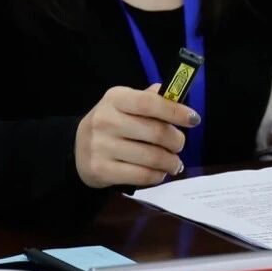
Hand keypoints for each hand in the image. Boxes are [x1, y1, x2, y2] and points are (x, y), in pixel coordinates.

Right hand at [75, 83, 199, 188]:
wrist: (77, 148)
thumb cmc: (111, 123)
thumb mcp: (125, 104)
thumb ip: (150, 99)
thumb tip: (175, 94)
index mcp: (115, 98)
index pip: (149, 102)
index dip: (175, 111)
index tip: (194, 119)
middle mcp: (105, 120)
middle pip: (155, 132)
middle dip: (176, 141)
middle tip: (180, 146)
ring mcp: (101, 146)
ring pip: (151, 157)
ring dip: (171, 162)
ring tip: (174, 163)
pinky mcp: (100, 170)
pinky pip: (141, 175)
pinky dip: (157, 176)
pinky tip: (160, 173)